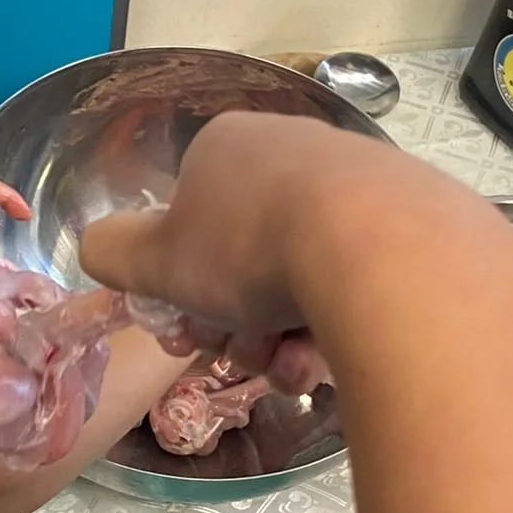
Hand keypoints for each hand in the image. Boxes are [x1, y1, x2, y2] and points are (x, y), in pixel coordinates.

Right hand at [81, 112, 397, 382]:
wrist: (381, 253)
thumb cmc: (249, 247)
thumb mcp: (154, 259)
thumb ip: (112, 252)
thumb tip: (99, 248)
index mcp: (228, 147)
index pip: (189, 223)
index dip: (180, 288)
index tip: (185, 331)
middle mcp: (294, 152)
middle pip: (245, 261)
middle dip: (236, 323)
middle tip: (241, 351)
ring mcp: (361, 184)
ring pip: (301, 283)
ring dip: (282, 340)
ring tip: (290, 365)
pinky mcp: (413, 222)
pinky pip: (357, 285)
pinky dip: (336, 329)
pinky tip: (330, 358)